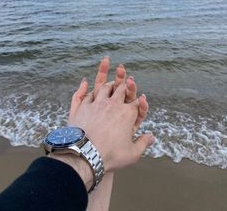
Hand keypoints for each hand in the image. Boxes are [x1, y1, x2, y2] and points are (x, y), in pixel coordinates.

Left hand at [69, 57, 153, 171]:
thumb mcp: (132, 154)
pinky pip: (85, 94)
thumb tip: (152, 137)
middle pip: (121, 89)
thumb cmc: (110, 156)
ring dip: (108, 83)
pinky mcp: (83, 106)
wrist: (85, 154)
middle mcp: (113, 104)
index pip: (137, 102)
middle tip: (127, 78)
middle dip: (125, 84)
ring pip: (104, 88)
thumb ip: (143, 143)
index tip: (141, 98)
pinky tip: (86, 83)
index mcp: (128, 114)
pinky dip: (86, 88)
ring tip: (110, 81)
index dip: (140, 101)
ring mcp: (97, 103)